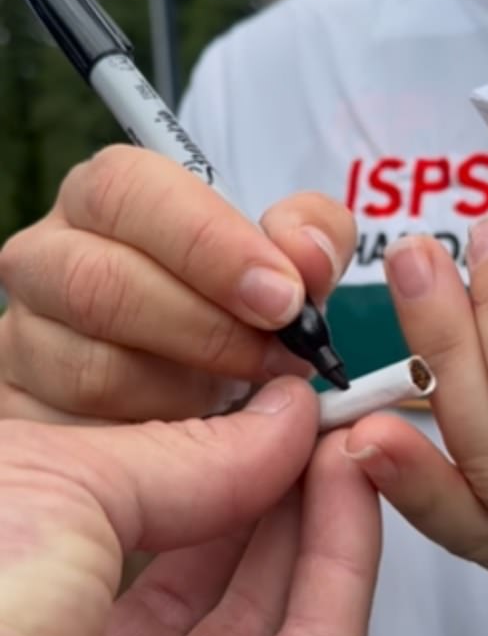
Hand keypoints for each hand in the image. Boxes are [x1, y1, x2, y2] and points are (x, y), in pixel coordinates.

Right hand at [0, 146, 355, 421]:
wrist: (193, 373)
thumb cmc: (234, 301)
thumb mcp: (284, 261)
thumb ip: (311, 240)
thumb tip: (306, 254)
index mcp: (107, 196)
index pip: (130, 191)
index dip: (210, 243)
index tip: (282, 296)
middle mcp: (49, 256)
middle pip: (101, 282)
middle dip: (207, 329)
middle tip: (278, 357)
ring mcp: (26, 334)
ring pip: (91, 368)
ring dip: (186, 393)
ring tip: (241, 395)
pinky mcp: (26, 408)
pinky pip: (84, 435)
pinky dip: (155, 444)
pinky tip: (198, 431)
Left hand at [0, 376, 380, 635]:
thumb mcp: (53, 489)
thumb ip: (176, 455)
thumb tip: (275, 420)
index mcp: (27, 605)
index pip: (139, 525)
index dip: (212, 453)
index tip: (266, 397)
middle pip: (213, 574)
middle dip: (279, 481)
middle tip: (320, 414)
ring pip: (275, 619)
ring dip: (325, 515)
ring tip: (347, 437)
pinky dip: (344, 566)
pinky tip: (351, 488)